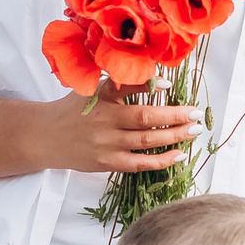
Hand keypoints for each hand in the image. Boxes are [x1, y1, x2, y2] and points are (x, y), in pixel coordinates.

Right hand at [26, 80, 202, 174]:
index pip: (128, 87)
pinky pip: (140, 164)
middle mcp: (104, 120)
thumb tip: (159, 80)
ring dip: (174, 137)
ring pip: (147, 142)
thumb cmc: (75, 110)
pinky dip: (161, 160)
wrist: (47, 137)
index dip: (150, 85)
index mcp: (101, 97)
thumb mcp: (91, 89)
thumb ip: (120, 84)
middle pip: (146, 119)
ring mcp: (106, 144)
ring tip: (194, 130)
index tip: (170, 85)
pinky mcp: (108, 163)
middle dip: (175, 116)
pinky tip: (178, 154)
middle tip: (197, 113)